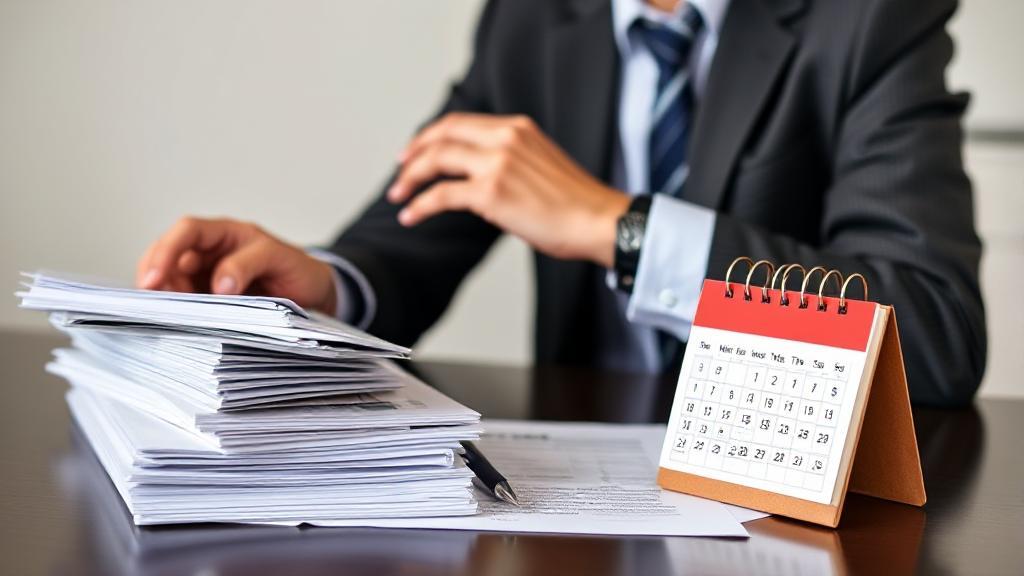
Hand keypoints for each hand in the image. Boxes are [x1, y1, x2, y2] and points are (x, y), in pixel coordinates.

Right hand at [136, 217, 337, 315]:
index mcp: (226, 233)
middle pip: (167, 256)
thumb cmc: (298, 269)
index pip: (187, 232)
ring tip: (174, 317)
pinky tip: (181, 323)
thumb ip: (248, 264)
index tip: (153, 280)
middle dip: (155, 278)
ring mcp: (206, 276)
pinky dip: (178, 312)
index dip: (166, 252)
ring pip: (170, 281)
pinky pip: (185, 302)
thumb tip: (219, 285)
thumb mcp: (280, 259)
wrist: (314, 291)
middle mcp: (210, 252)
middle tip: (156, 305)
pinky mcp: (208, 299)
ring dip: (166, 298)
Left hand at [389, 113, 630, 266]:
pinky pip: (441, 195)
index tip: (416, 150)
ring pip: (437, 160)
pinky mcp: (491, 193)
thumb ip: (510, 160)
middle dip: (414, 152)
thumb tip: (479, 178)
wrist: (600, 221)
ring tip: (398, 196)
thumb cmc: (577, 204)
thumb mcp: (541, 164)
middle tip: (400, 170)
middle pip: (442, 135)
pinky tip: (410, 217)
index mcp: (517, 128)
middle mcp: (505, 138)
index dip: (431, 135)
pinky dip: (420, 206)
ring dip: (410, 178)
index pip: (460, 122)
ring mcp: (497, 164)